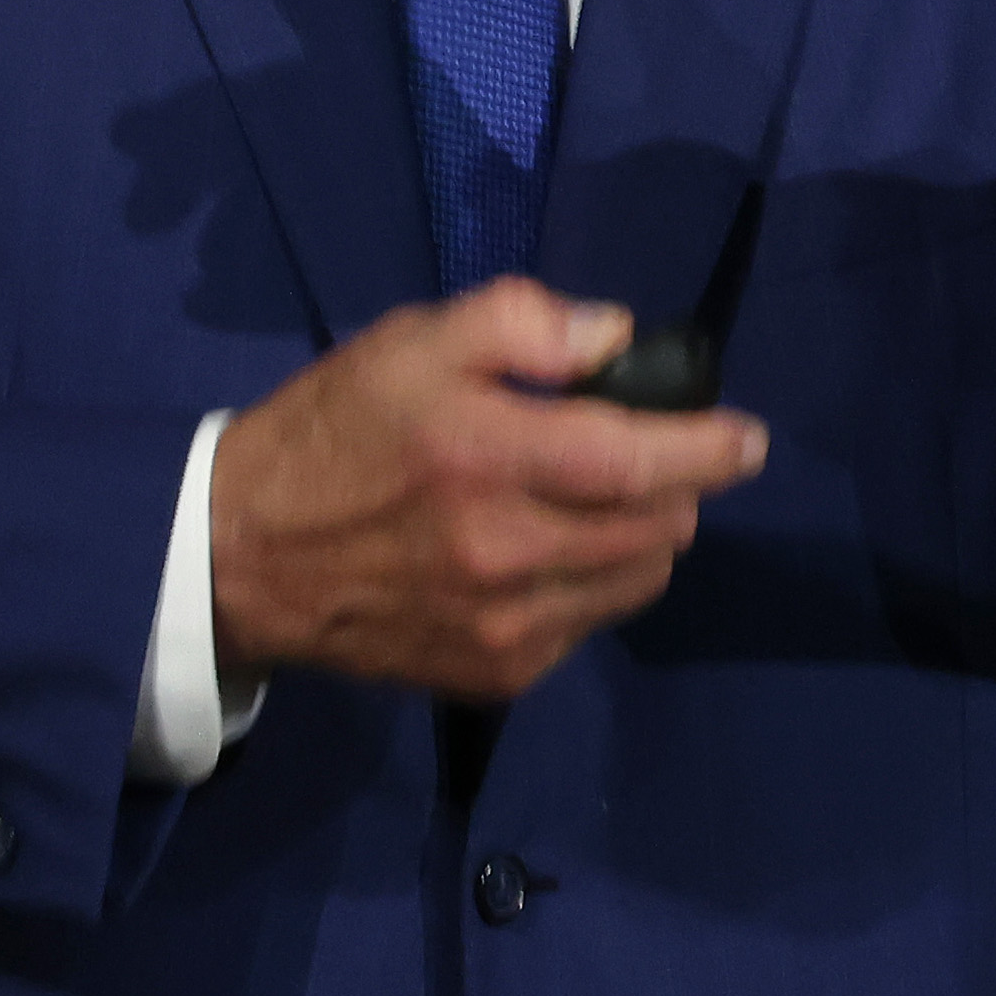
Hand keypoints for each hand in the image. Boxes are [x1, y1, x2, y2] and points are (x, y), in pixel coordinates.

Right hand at [208, 276, 769, 702]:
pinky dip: (593, 586)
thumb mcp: (413, 341)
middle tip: (646, 456)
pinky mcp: (494, 673)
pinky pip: (588, 626)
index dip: (708, 448)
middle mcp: (506, 552)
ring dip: (644, 537)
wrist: (247, 557)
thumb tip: (615, 338)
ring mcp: (504, 625)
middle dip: (677, 487)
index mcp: (486, 458)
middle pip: (657, 528)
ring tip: (602, 503)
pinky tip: (548, 554)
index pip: (636, 460)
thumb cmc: (336, 430)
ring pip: (636, 582)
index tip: (748, 438)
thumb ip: (521, 322)